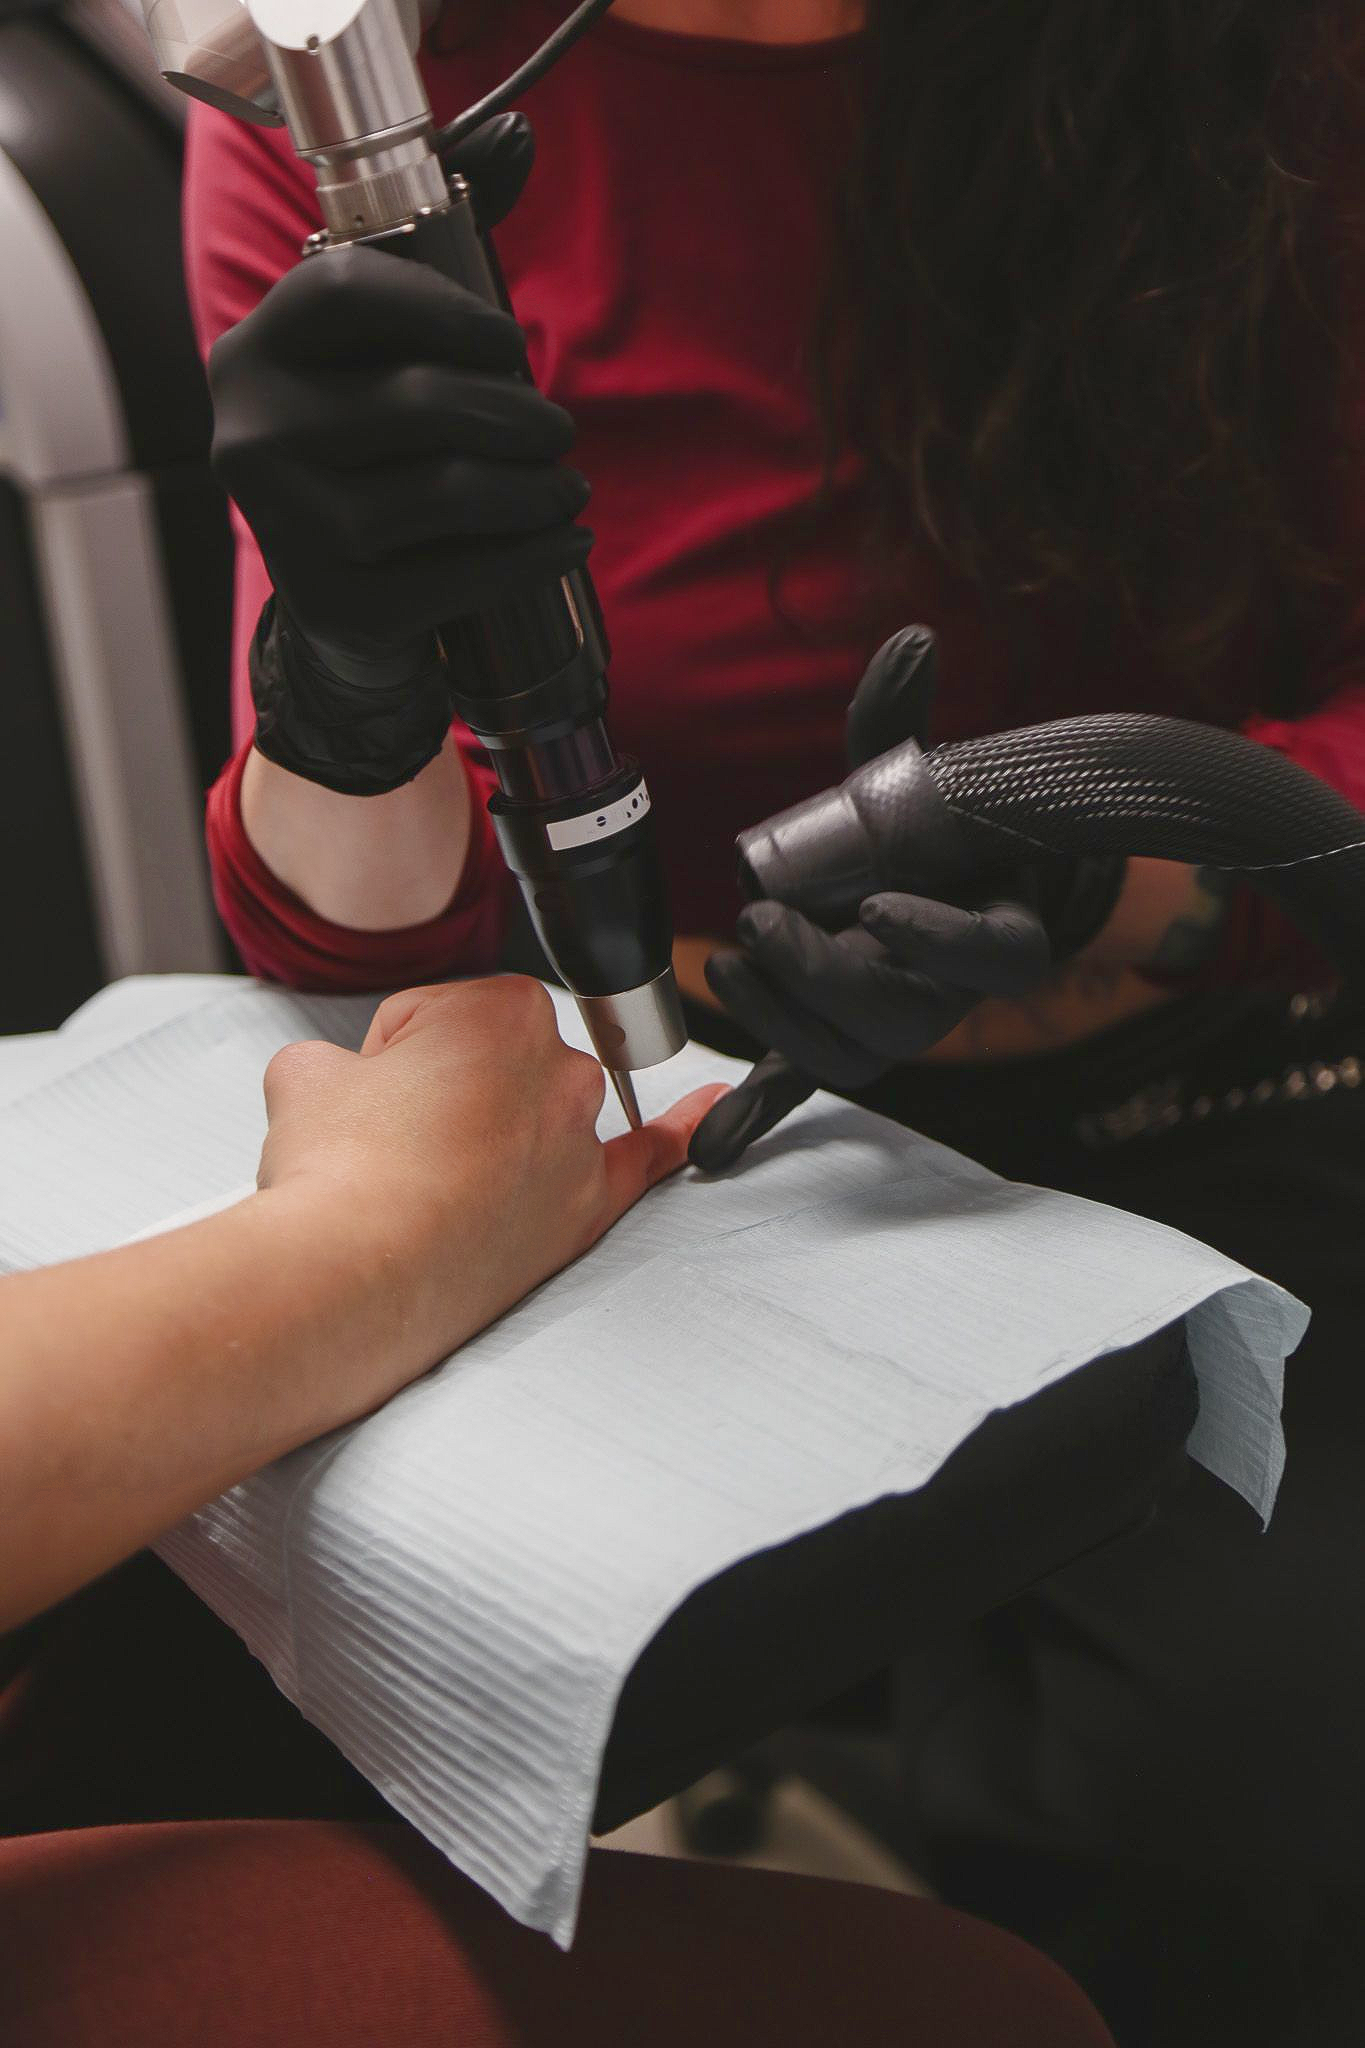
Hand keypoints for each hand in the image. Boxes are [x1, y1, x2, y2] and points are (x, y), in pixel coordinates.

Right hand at [210, 114, 591, 791]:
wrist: (332, 599)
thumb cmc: (367, 459)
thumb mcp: (370, 368)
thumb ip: (425, 279)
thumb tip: (518, 145)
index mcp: (257, 352)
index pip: (350, 294)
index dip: (447, 311)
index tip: (509, 344)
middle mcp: (254, 434)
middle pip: (418, 402)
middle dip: (516, 414)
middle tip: (561, 431)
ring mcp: (289, 526)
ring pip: (445, 492)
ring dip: (534, 490)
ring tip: (570, 485)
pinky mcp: (339, 600)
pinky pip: (461, 573)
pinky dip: (533, 555)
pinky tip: (570, 541)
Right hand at [259, 977, 724, 1390]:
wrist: (357, 1273)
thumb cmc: (337, 1171)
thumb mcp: (305, 1076)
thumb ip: (336, 1059)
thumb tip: (336, 1078)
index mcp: (500, 1006)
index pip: (434, 1017)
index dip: (388, 1061)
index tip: (368, 1100)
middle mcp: (559, 1065)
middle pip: (490, 1063)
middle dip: (443, 1093)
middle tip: (389, 1147)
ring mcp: (580, 1138)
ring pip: (542, 1111)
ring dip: (501, 1129)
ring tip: (432, 1182)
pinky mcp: (587, 1206)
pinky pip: (647, 1158)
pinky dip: (676, 1134)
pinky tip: (702, 1111)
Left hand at [690, 629, 1125, 1168]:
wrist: (945, 893)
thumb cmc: (940, 837)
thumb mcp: (924, 773)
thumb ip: (907, 717)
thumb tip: (910, 641)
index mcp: (997, 939)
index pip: (985, 958)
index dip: (933, 941)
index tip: (875, 908)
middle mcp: (949, 997)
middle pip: (898, 1020)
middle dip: (821, 979)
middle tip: (757, 929)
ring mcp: (894, 1029)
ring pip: (848, 1057)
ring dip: (782, 1022)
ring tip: (730, 968)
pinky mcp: (841, 1047)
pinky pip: (805, 1093)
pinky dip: (756, 1120)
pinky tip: (709, 1154)